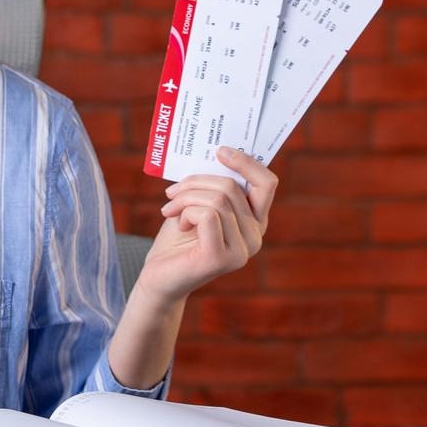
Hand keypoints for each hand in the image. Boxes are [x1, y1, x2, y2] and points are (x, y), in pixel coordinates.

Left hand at [132, 147, 277, 305]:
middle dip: (196, 181)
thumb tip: (216, 154)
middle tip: (172, 191)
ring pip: (218, 199)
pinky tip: (179, 224)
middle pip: (232, 186)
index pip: (267, 183)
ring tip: (170, 209)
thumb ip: (213, 186)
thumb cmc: (178, 237)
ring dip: (186, 197)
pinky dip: (186, 212)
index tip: (220, 150)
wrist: (159, 276)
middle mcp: (255, 237)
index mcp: (254, 220)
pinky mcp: (221, 259)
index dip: (246, 162)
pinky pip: (207, 215)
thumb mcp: (198, 203)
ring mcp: (242, 251)